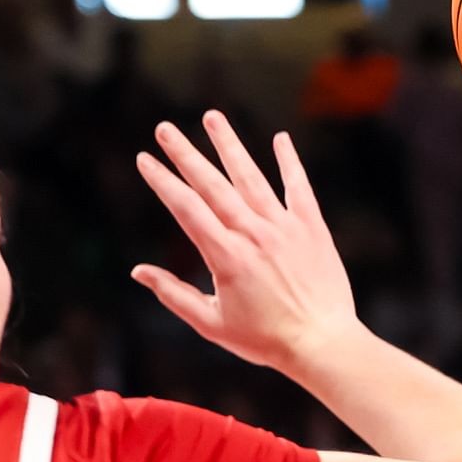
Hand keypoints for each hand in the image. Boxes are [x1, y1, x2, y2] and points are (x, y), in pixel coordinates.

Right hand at [133, 114, 358, 374]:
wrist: (323, 344)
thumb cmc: (266, 341)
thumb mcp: (211, 324)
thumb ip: (174, 295)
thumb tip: (138, 271)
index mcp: (225, 256)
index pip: (186, 208)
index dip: (163, 181)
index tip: (144, 159)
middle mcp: (253, 234)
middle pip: (213, 184)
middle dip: (185, 154)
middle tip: (164, 128)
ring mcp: (284, 227)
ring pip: (252, 177)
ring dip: (229, 145)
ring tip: (212, 116)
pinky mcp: (312, 229)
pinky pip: (299, 188)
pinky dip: (289, 162)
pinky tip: (280, 139)